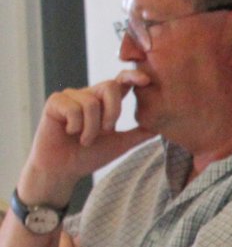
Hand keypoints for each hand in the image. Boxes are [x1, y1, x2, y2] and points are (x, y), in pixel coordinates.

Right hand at [22, 74, 154, 203]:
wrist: (63, 169)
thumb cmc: (89, 156)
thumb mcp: (121, 143)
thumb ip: (139, 133)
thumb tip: (162, 126)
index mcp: (105, 102)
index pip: (121, 81)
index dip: (133, 76)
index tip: (147, 81)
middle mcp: (89, 95)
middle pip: (110, 87)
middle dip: (113, 112)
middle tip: (106, 131)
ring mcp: (71, 96)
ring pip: (91, 102)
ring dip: (92, 128)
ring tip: (84, 139)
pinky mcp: (55, 102)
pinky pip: (73, 108)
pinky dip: (76, 127)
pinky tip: (70, 133)